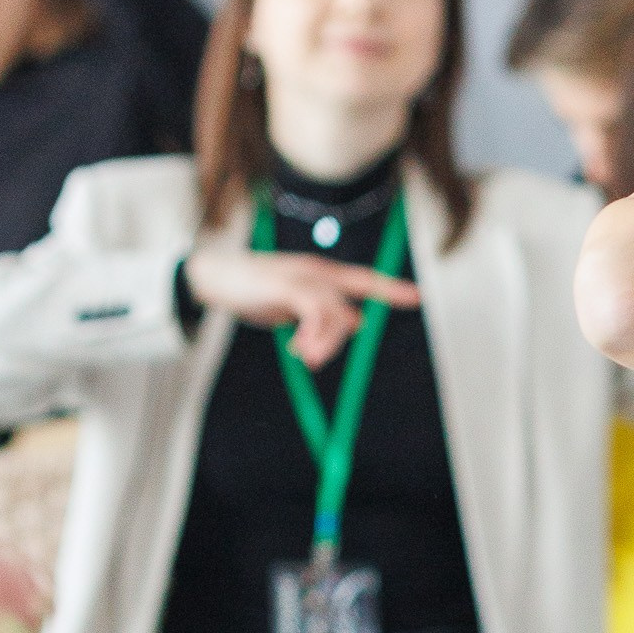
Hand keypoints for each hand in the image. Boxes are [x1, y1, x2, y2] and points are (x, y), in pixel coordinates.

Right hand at [183, 232, 419, 370]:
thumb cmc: (254, 290)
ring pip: (335, 316)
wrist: (216, 276)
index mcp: (322, 275)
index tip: (417, 296)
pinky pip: (315, 314)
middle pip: (347, 312)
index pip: (364, 280)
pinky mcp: (288, 285)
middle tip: (309, 359)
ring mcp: (304, 277)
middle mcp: (319, 273)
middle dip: (335, 342)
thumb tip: (357, 324)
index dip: (390, 288)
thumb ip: (322, 312)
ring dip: (324, 344)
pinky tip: (296, 347)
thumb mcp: (293, 303)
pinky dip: (312, 335)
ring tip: (302, 357)